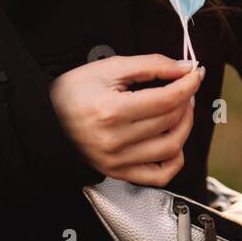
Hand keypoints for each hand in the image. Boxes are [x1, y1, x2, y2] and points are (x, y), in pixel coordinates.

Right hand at [49, 54, 204, 186]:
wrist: (46, 118)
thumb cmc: (73, 92)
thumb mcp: (109, 68)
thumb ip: (150, 65)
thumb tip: (184, 68)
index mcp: (111, 111)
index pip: (167, 99)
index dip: (188, 84)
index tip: (195, 73)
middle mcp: (115, 140)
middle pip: (170, 120)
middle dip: (186, 100)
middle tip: (185, 87)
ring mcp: (117, 160)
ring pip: (172, 147)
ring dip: (185, 125)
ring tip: (181, 109)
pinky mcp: (118, 172)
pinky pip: (160, 175)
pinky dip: (175, 158)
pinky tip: (173, 141)